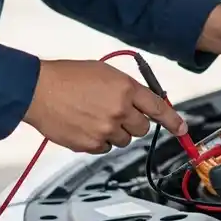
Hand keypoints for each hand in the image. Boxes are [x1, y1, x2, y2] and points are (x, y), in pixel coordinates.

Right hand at [23, 59, 186, 153]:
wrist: (38, 90)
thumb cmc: (68, 77)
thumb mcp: (105, 72)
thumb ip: (128, 89)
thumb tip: (144, 102)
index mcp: (125, 89)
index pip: (158, 107)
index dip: (173, 120)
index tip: (182, 129)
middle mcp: (119, 111)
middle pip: (142, 128)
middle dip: (134, 122)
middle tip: (117, 113)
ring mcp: (105, 130)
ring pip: (124, 140)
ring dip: (115, 131)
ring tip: (95, 116)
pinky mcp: (90, 144)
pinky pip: (105, 148)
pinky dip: (99, 140)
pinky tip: (85, 125)